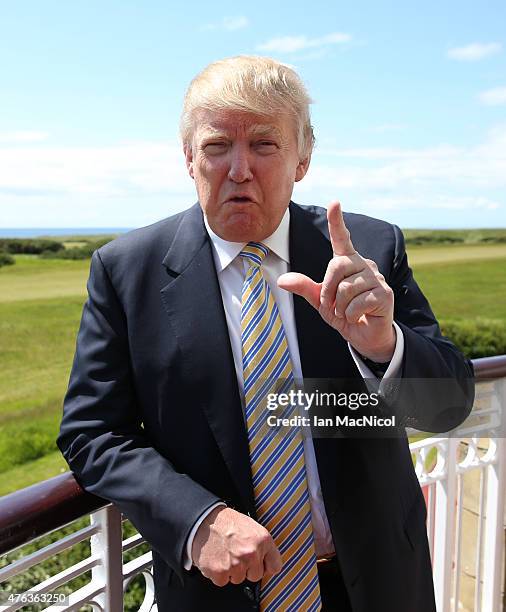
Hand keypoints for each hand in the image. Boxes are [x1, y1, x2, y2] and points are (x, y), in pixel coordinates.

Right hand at [191, 507, 281, 586]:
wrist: (203, 520)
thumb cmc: (226, 522)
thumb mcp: (251, 526)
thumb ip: (262, 545)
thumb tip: (268, 562)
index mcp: (262, 540)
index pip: (275, 566)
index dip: (266, 565)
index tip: (260, 563)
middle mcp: (251, 553)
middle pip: (256, 576)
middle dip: (247, 568)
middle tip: (236, 554)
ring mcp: (236, 564)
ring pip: (238, 579)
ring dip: (231, 571)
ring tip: (225, 553)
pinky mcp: (220, 572)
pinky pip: (223, 582)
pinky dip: (218, 573)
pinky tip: (217, 558)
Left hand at [278, 201, 395, 361]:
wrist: (365, 336)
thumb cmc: (344, 313)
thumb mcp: (321, 301)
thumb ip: (304, 288)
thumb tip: (281, 280)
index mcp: (348, 263)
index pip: (342, 239)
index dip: (337, 222)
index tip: (335, 203)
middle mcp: (364, 265)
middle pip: (335, 267)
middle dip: (327, 291)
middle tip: (333, 305)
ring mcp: (377, 278)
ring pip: (346, 288)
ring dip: (339, 306)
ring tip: (347, 311)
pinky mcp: (385, 294)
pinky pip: (357, 302)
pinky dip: (350, 314)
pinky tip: (358, 316)